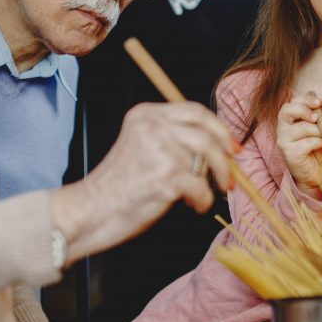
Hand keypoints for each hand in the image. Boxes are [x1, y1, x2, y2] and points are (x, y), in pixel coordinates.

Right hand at [49, 101, 236, 264]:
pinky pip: (201, 187)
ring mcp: (161, 150)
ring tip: (207, 194)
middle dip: (224, 157)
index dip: (219, 128)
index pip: (195, 111)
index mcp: (146, 114)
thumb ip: (172, 138)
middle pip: (207, 133)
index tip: (231, 146)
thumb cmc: (118, 186)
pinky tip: (192, 205)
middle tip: (230, 176)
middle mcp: (153, 126)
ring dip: (213, 181)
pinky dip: (202, 200)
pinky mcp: (166, 176)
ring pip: (207, 160)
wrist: (90, 211)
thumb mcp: (142, 146)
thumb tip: (218, 145)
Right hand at [276, 94, 321, 198]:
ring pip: (301, 127)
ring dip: (318, 130)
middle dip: (305, 110)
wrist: (313, 174)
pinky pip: (307, 142)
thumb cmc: (315, 150)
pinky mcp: (289, 153)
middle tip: (317, 117)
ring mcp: (283, 141)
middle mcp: (282, 128)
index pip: (291, 103)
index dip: (305, 100)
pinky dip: (319, 142)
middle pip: (287, 110)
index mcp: (288, 120)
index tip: (319, 102)